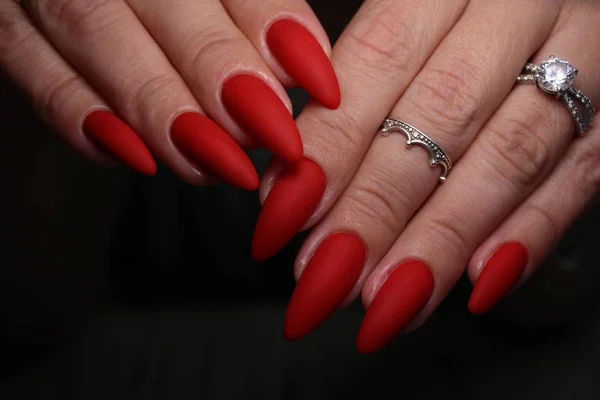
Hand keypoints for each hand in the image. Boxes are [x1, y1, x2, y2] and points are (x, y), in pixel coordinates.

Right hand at [0, 0, 338, 188]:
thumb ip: (253, 5)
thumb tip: (301, 63)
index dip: (274, 23)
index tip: (320, 85)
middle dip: (216, 70)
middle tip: (268, 134)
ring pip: (92, 34)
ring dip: (158, 109)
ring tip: (216, 163)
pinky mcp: (5, 26)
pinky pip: (36, 75)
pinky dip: (85, 122)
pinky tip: (138, 158)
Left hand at [252, 0, 599, 351]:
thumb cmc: (459, 4)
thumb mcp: (409, 10)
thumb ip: (354, 78)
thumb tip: (292, 171)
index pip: (379, 61)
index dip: (329, 146)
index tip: (283, 218)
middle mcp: (519, 9)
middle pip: (441, 118)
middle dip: (377, 210)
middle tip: (324, 279)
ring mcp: (583, 56)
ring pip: (509, 159)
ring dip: (441, 242)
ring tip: (385, 304)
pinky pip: (580, 175)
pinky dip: (528, 233)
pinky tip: (477, 284)